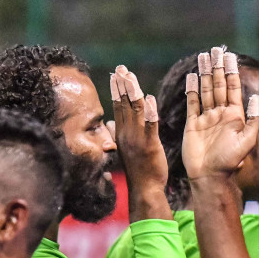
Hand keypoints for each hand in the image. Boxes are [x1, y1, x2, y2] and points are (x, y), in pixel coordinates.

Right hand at [109, 65, 170, 219]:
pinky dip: (149, 111)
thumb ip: (117, 133)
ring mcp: (137, 139)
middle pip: (123, 104)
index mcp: (121, 134)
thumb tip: (109, 123)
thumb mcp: (125, 149)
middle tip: (121, 68)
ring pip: (134, 111)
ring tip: (130, 77)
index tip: (115, 75)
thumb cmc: (138, 170)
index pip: (117, 107)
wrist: (144, 189)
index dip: (116, 90)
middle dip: (122, 85)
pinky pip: (149, 125)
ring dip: (133, 92)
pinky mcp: (149, 145)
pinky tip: (149, 98)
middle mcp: (126, 134)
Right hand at [182, 46, 258, 181]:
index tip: (229, 56)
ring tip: (203, 57)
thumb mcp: (247, 141)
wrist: (210, 177)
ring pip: (205, 91)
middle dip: (217, 67)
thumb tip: (256, 97)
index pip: (232, 88)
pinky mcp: (192, 125)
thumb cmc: (230, 161)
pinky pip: (192, 103)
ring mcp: (206, 118)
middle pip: (218, 85)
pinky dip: (192, 90)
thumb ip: (252, 119)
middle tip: (215, 50)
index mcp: (235, 116)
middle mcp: (220, 114)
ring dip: (205, 74)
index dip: (231, 71)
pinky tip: (192, 77)